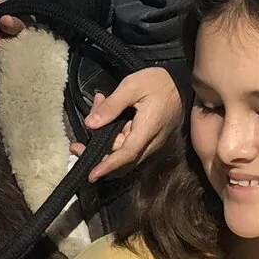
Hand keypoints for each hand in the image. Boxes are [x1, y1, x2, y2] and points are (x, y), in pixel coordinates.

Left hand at [74, 66, 181, 181]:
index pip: (126, 155)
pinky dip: (113, 135)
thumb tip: (90, 124)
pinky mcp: (148, 139)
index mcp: (147, 130)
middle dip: (97, 154)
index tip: (91, 175)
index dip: (107, 166)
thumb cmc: (159, 83)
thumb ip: (111, 106)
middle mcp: (150, 142)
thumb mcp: (132, 86)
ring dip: (104, 140)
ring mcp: (150, 143)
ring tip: (96, 109)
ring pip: (122, 152)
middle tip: (75, 145)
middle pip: (121, 159)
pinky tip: (105, 113)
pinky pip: (127, 145)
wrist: (182, 83)